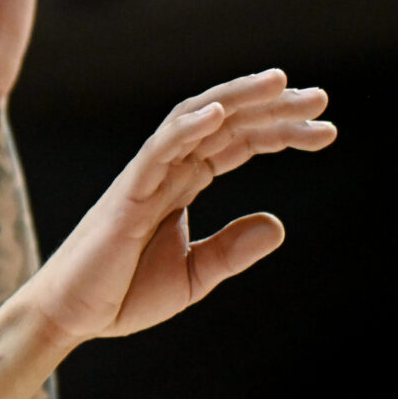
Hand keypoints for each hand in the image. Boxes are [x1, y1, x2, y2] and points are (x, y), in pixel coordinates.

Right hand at [28, 71, 334, 345]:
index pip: (238, 143)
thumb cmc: (122, 292)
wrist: (72, 315)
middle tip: (321, 100)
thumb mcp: (194, 275)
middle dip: (274, 108)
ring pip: (196, 119)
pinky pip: (158, 150)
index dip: (280, 131)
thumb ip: (231, 248)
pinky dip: (187, 127)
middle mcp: (167, 168)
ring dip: (239, 98)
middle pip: (226, 123)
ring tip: (281, 83)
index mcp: (182, 183)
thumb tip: (278, 225)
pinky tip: (219, 113)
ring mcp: (146, 175)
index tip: (325, 130)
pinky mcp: (127, 193)